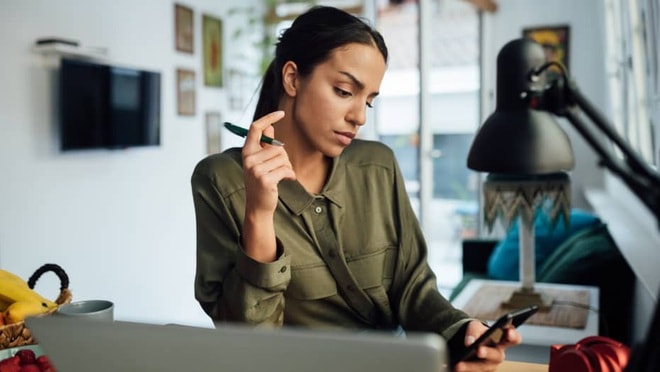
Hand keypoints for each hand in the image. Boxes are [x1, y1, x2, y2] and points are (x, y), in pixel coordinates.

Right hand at [241, 111, 294, 262]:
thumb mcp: (260, 162)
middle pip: (276, 147)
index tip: (281, 113)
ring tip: (281, 175)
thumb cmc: (262, 181)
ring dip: (287, 167)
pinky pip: (285, 169)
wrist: (258, 206)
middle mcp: (248, 159)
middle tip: (280, 168)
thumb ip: (264, 145)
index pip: (255, 128)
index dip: (268, 118)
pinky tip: (286, 180)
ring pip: (283, 158)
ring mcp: (255, 170)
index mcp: (247, 152)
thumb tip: (270, 126)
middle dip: (284, 157)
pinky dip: (290, 175)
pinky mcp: (265, 179)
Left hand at [453, 320, 521, 371]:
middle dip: (488, 353)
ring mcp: (490, 365)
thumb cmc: (476, 333)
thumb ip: (474, 331)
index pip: (513, 338)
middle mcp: (499, 354)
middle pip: (497, 355)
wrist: (466, 343)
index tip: (508, 332)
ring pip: (483, 367)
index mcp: (502, 340)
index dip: (513, 336)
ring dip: (471, 366)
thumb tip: (470, 342)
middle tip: (478, 350)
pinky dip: (465, 371)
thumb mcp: (475, 326)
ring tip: (459, 365)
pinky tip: (456, 369)